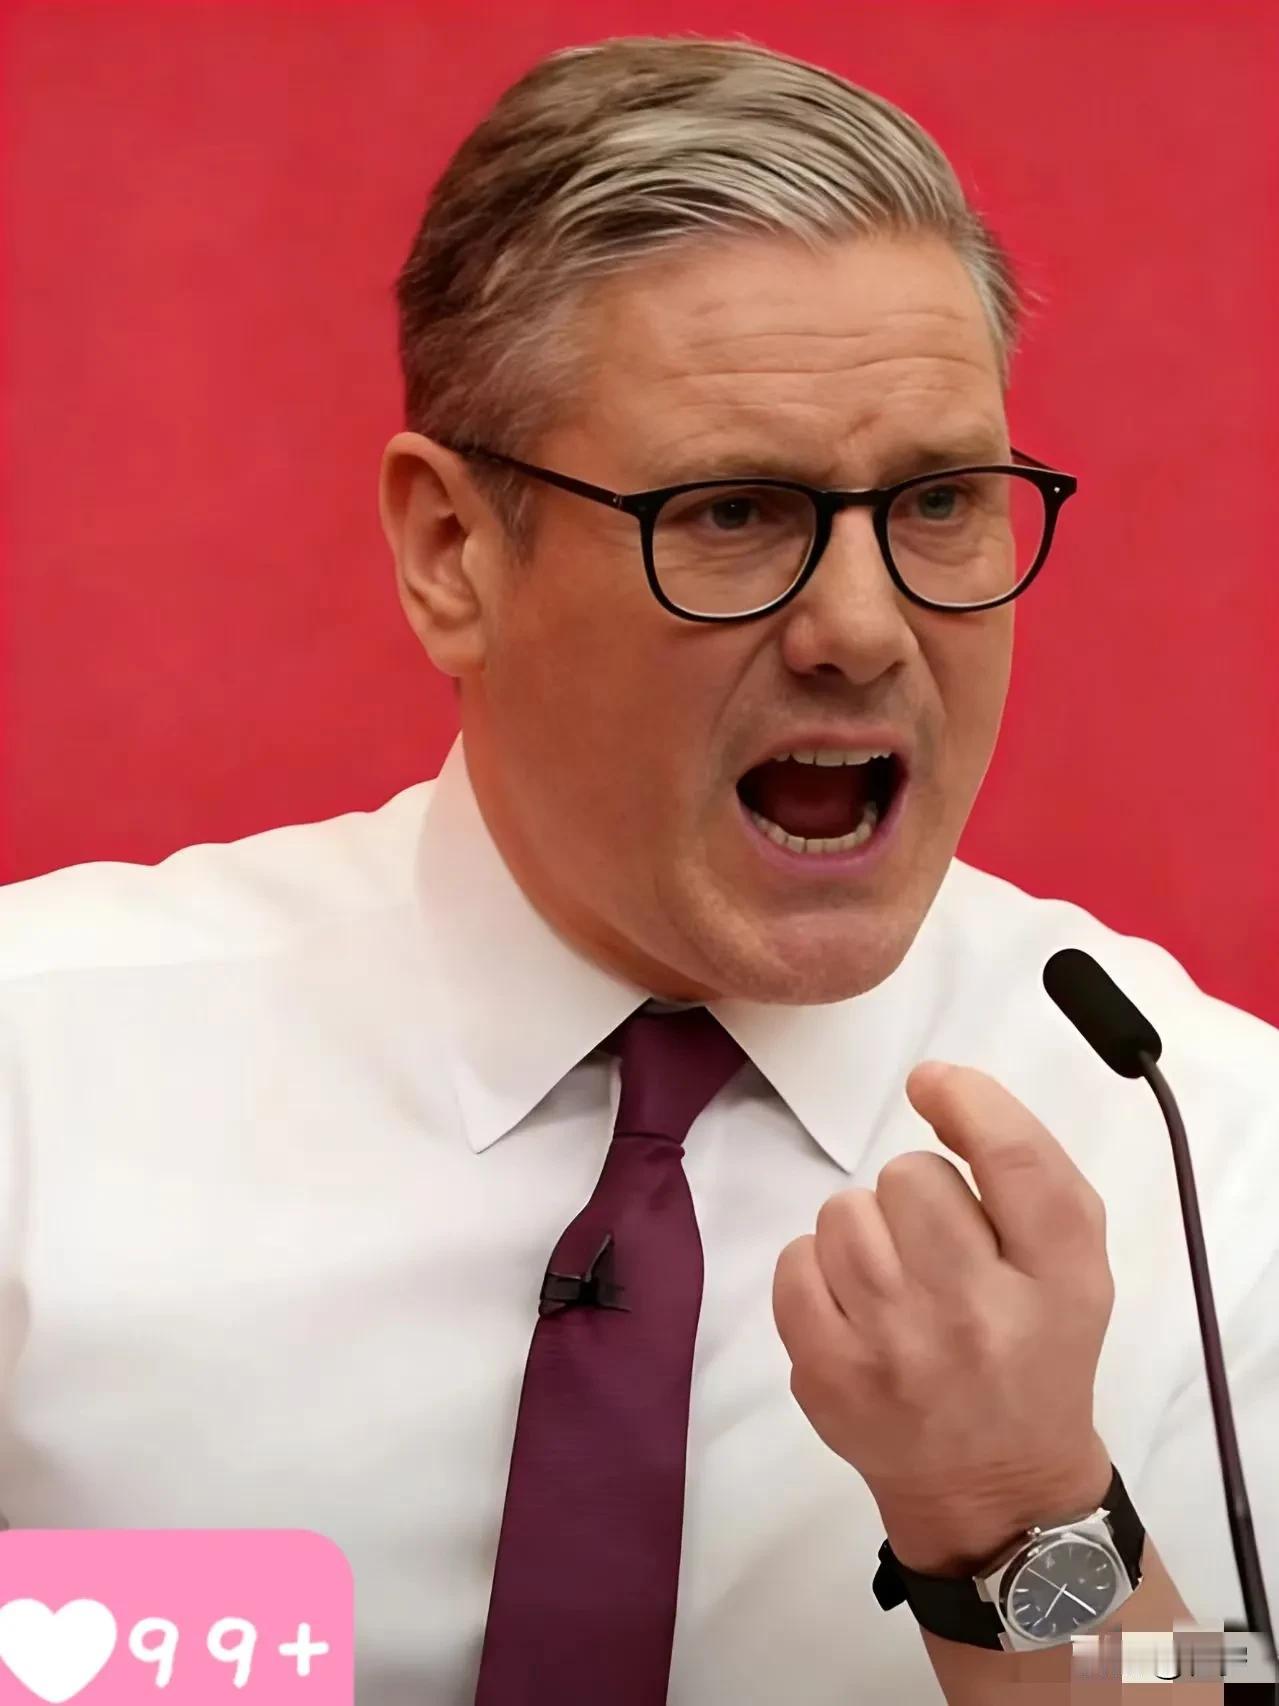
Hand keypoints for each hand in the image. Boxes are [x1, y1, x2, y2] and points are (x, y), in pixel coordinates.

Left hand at [772, 1061, 1114, 1573]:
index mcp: (1059, 1280)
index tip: (935, 1088)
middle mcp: (979, 1315)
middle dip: (917, 1194)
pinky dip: (818, 1270)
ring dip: (865, 1230)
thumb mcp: (1071, 1262)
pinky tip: (854, 1307)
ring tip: (895, 1280)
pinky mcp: (828, 1377)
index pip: (1015, 1160)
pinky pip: (794, 1262)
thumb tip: (934, 1082)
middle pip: (911, 1177)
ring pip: (844, 1212)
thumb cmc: (1033, 1347)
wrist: (993, 1485)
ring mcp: (895, 1351)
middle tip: (934, 1246)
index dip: (970, 1101)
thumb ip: (1023, 1165)